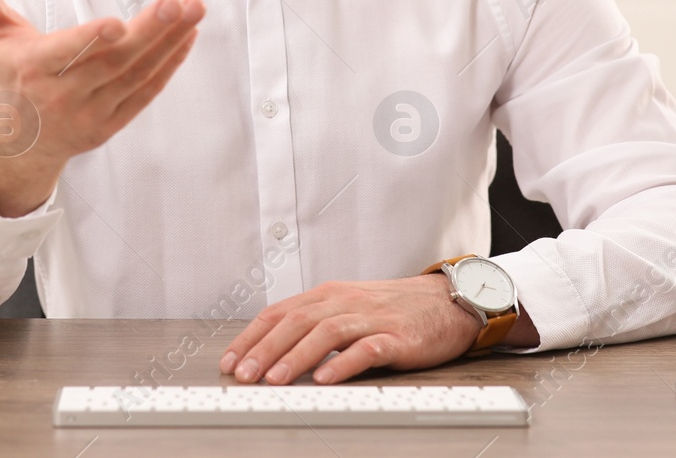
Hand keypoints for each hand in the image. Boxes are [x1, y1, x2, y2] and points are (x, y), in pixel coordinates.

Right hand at [0, 0, 204, 216]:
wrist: (15, 143)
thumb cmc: (7, 76)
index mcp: (32, 69)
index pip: (65, 54)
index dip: (91, 40)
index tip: (118, 24)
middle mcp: (62, 95)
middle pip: (112, 62)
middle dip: (149, 31)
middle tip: (178, 2)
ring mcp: (89, 114)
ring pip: (135, 75)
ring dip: (169, 42)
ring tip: (194, 10)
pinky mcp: (111, 125)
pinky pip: (145, 93)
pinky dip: (169, 66)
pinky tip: (188, 37)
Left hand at [219, 275, 482, 384]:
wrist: (446, 302)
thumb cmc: (393, 309)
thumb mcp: (348, 309)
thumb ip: (314, 324)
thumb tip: (272, 351)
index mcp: (328, 295)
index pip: (279, 313)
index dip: (251, 337)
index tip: (229, 361)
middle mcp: (345, 302)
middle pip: (296, 322)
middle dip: (265, 350)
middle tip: (243, 375)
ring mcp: (371, 318)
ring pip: (326, 333)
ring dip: (297, 357)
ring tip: (275, 380)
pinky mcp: (397, 337)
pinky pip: (367, 349)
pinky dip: (344, 362)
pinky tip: (327, 379)